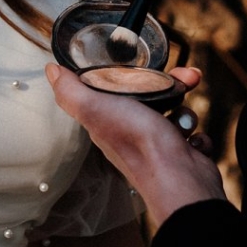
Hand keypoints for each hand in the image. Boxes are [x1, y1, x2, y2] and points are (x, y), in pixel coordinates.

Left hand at [46, 63, 225, 228]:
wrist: (180, 181)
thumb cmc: (138, 144)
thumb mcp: (96, 109)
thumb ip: (71, 91)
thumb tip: (50, 70)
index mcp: (107, 120)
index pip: (117, 86)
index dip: (130, 73)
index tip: (145, 65)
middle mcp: (130, 132)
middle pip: (150, 95)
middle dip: (170, 85)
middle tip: (186, 79)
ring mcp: (157, 145)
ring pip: (175, 111)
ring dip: (184, 109)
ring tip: (185, 118)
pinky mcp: (181, 154)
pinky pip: (190, 132)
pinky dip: (195, 133)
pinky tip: (192, 139)